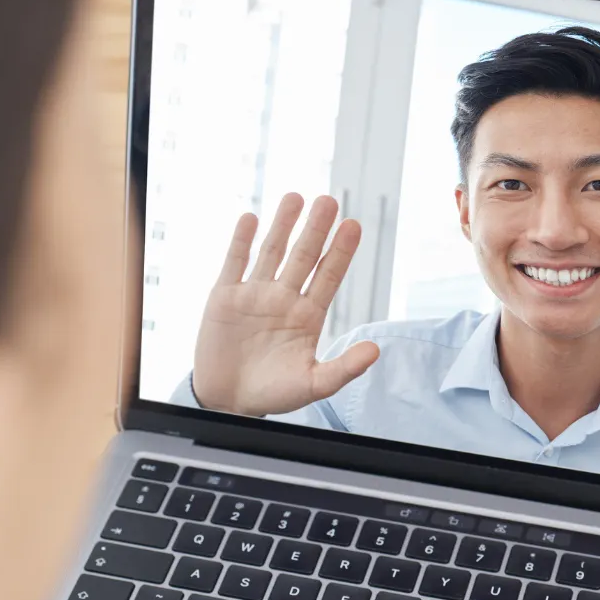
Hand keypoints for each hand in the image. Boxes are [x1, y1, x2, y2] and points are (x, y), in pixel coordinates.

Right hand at [191, 193, 378, 415]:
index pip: (328, 276)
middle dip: (315, 229)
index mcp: (307, 316)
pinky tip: (251, 219)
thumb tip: (375, 351)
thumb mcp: (313, 385)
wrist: (228, 402)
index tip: (353, 226)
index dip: (340, 251)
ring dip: (282, 225)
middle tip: (329, 201)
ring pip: (271, 252)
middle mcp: (283, 299)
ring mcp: (254, 295)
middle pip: (303, 256)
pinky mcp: (224, 298)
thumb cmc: (273, 394)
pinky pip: (234, 263)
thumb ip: (344, 369)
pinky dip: (241, 241)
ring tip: (295, 198)